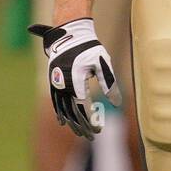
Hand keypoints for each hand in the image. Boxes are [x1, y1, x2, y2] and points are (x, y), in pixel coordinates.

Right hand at [29, 18, 121, 138]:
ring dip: (71, 122)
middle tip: (92, 136)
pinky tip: (63, 122)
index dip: (91, 120)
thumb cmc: (90, 48)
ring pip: (62, 108)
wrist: (69, 34)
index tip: (99, 128)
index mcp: (76, 81)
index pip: (83, 108)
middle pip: (72, 112)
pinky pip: (55, 101)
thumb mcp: (103, 64)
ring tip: (80, 133)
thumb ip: (109, 84)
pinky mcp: (53, 81)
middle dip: (82, 126)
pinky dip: (60, 112)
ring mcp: (56, 84)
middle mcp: (63, 84)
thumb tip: (117, 103)